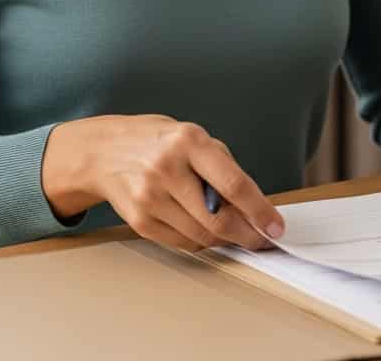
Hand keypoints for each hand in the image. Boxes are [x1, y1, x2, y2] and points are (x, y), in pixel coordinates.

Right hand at [42, 114, 284, 251]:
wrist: (104, 152)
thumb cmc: (158, 141)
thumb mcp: (193, 137)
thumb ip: (222, 166)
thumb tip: (253, 205)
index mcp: (188, 141)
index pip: (233, 183)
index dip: (259, 210)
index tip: (276, 226)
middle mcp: (167, 169)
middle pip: (218, 219)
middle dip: (247, 234)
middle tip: (262, 239)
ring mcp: (150, 198)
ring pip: (202, 236)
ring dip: (225, 240)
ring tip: (235, 231)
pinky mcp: (139, 221)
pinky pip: (182, 242)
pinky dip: (201, 241)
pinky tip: (205, 229)